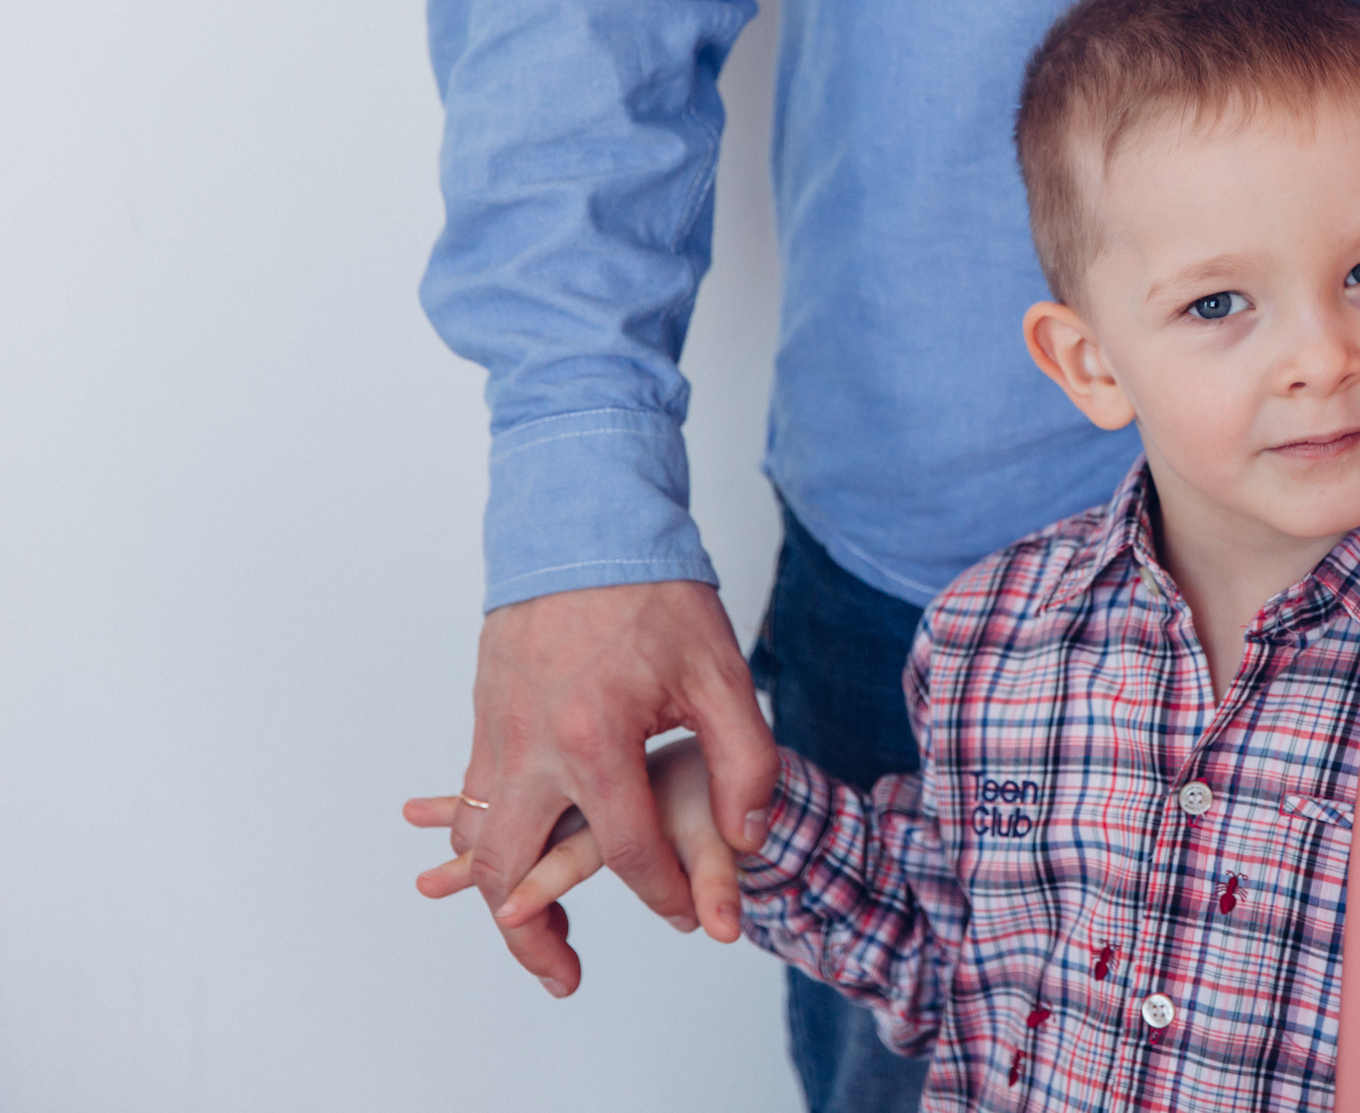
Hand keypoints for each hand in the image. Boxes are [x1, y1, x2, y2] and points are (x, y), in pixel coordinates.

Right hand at [430, 580, 774, 993]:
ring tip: (534, 931)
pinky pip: (469, 800)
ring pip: (476, 844)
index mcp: (594, 740)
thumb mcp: (721, 673)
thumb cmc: (655, 594)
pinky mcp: (483, 720)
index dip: (672, 894)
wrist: (581, 524)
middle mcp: (530, 748)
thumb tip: (748, 837)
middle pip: (512, 875)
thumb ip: (745, 761)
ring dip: (498, 897)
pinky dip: (482, 844)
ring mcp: (496, 735)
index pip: (632, 851)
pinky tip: (515, 859)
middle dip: (536, 938)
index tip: (699, 916)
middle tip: (566, 976)